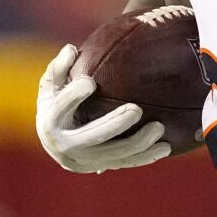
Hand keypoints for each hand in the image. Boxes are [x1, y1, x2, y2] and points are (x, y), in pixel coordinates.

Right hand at [35, 44, 170, 172]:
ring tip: (159, 127)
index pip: (61, 108)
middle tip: (137, 109)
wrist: (54, 144)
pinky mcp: (100, 166)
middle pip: (93, 137)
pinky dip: (145, 158)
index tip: (90, 82)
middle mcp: (66, 146)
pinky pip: (126, 163)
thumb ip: (59, 68)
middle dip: (115, 124)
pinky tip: (165, 148)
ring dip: (138, 143)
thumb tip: (71, 49)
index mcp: (51, 122)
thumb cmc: (55, 105)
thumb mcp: (51, 87)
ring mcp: (84, 160)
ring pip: (115, 155)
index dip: (74, 96)